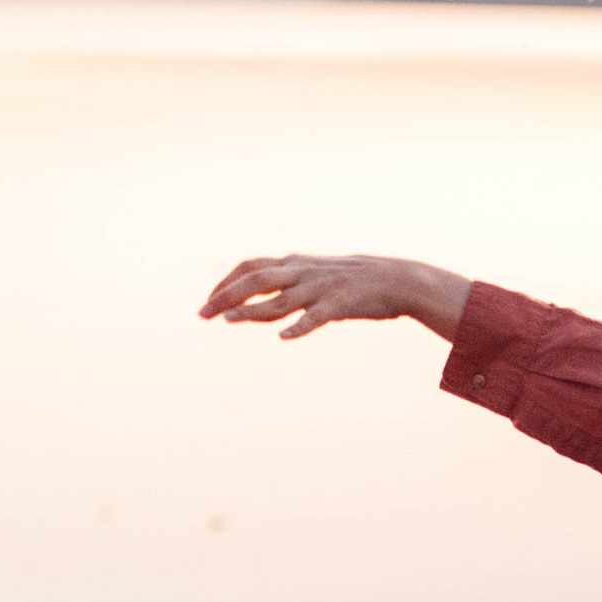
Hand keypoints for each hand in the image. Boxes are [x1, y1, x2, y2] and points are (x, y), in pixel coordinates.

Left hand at [198, 254, 470, 341]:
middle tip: (202, 315)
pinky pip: (316, 316)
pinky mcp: (340, 304)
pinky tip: (284, 337)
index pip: (250, 268)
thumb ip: (291, 284)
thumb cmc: (357, 282)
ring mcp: (320, 288)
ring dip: (252, 310)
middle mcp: (302, 272)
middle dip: (225, 296)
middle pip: (255, 280)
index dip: (225, 283)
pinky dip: (300, 326)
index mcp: (296, 264)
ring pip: (280, 299)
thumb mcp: (318, 275)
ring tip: (230, 320)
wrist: (399, 280)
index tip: (208, 302)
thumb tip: (263, 301)